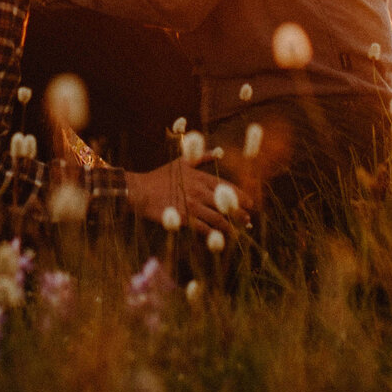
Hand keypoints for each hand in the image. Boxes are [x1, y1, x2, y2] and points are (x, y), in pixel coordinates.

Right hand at [126, 158, 241, 238]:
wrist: (141, 191)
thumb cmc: (160, 176)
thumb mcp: (182, 162)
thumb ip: (201, 156)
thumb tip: (218, 151)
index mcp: (200, 177)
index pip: (227, 187)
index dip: (241, 196)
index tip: (250, 203)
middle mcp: (199, 191)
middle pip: (226, 204)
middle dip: (240, 213)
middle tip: (248, 220)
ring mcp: (192, 205)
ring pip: (218, 218)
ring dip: (231, 226)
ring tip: (239, 232)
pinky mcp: (184, 218)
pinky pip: (204, 229)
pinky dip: (214, 235)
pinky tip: (221, 239)